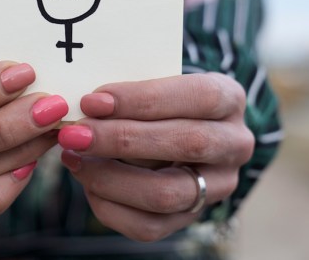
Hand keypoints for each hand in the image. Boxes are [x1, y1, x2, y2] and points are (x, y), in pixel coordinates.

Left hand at [58, 73, 253, 241]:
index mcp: (229, 99)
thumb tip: (85, 108)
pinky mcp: (192, 217)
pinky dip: (110, 206)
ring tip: (74, 158)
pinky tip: (86, 183)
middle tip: (76, 133)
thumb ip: (127, 94)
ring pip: (166, 193)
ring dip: (110, 177)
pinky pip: (149, 226)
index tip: (93, 101)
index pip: (197, 96)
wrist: (176, 130)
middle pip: (186, 144)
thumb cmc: (157, 100)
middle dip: (122, 139)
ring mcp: (217, 186)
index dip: (142, 99)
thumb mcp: (153, 82)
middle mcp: (234, 144)